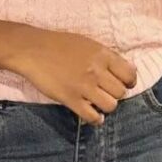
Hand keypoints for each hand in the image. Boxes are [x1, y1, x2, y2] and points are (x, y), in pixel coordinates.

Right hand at [6, 28, 136, 125]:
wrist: (32, 49)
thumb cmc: (58, 44)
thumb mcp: (85, 43)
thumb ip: (104, 56)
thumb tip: (123, 70)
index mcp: (101, 54)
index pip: (129, 74)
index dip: (128, 81)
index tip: (123, 84)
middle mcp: (96, 70)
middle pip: (121, 92)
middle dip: (115, 93)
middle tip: (105, 92)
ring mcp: (84, 86)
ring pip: (110, 106)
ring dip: (105, 106)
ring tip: (97, 102)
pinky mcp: (71, 99)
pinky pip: (93, 117)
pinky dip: (95, 119)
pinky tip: (91, 113)